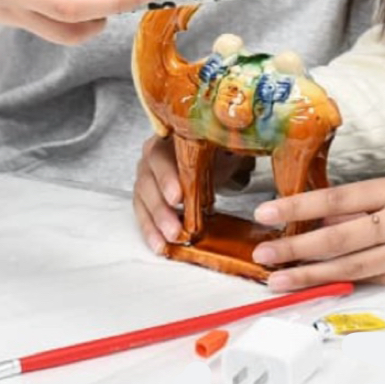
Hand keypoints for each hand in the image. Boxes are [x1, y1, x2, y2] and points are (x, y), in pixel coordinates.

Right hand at [132, 135, 252, 253]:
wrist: (210, 156)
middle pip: (148, 182)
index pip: (161, 155)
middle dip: (161, 209)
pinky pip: (143, 215)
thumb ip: (226, 148)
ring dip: (155, 224)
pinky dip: (151, 232)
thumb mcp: (222, 145)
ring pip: (143, 201)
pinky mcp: (146, 197)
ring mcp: (146, 176)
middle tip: (175, 229)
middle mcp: (151, 156)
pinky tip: (160, 246)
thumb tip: (242, 149)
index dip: (167, 177)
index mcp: (168, 138)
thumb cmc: (214, 151)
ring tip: (169, 242)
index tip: (178, 198)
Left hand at [247, 176, 384, 290]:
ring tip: (277, 279)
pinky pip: (373, 280)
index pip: (338, 199)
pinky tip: (316, 286)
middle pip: (339, 238)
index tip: (266, 211)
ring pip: (351, 267)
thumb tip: (318, 218)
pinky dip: (342, 283)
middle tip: (262, 254)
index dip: (299, 206)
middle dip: (296, 248)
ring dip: (310, 274)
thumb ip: (365, 206)